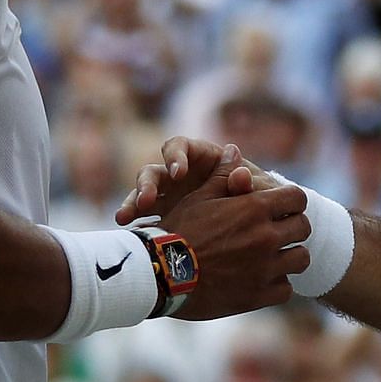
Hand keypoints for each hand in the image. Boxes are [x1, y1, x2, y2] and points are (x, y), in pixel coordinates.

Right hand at [116, 136, 273, 224]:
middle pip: (153, 172)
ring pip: (140, 195)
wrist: (254, 231)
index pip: (179, 147)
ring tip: (124, 217)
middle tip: (147, 200)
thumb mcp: (256, 194)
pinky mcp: (163, 220)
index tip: (178, 172)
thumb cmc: (256, 200)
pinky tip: (128, 234)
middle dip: (146, 184)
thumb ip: (249, 185)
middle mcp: (177, 177)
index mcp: (199, 160)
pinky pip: (143, 221)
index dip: (175, 156)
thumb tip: (242, 174)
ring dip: (132, 204)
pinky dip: (136, 226)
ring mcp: (167, 199)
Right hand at [157, 162, 309, 321]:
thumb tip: (235, 150)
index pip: (297, 199)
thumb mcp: (199, 198)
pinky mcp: (259, 296)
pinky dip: (277, 284)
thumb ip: (223, 176)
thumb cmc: (178, 232)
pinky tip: (263, 280)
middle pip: (303, 228)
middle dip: (293, 227)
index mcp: (254, 208)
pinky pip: (286, 289)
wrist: (161, 275)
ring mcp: (265, 268)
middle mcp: (266, 236)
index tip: (283, 207)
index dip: (291, 201)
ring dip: (289, 255)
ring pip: (301, 259)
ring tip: (274, 256)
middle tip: (279, 231)